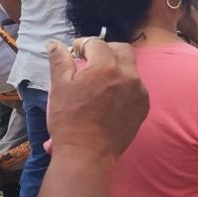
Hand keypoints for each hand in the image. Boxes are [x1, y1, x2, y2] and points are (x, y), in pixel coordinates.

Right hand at [46, 38, 148, 159]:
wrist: (87, 153)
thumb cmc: (69, 119)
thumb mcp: (59, 87)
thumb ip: (59, 61)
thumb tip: (54, 43)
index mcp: (106, 67)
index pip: (97, 43)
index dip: (83, 44)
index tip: (75, 51)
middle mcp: (128, 75)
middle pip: (121, 50)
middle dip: (106, 49)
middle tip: (90, 58)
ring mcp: (139, 91)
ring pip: (130, 68)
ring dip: (116, 67)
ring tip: (99, 79)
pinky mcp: (143, 105)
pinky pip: (136, 86)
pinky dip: (124, 84)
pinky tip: (109, 96)